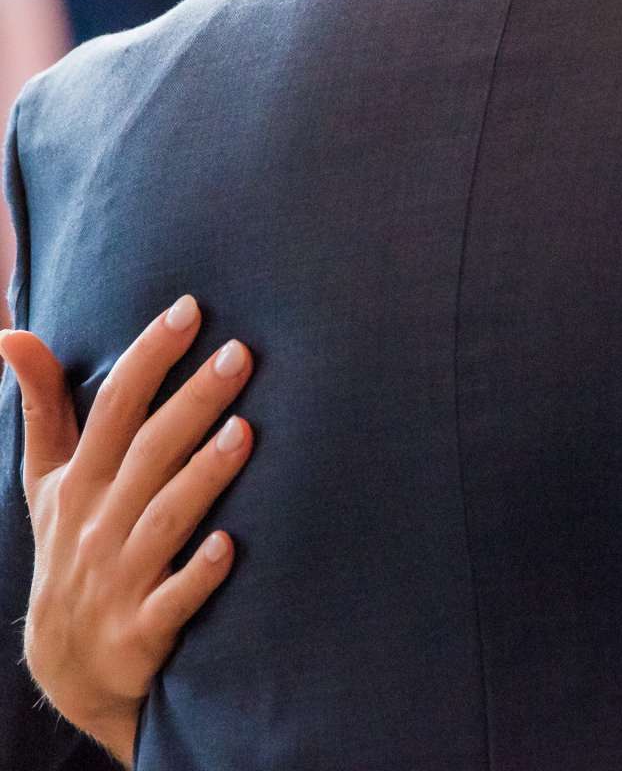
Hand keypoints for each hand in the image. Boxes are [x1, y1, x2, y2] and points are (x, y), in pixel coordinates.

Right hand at [1, 299, 253, 765]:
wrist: (69, 666)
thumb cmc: (71, 549)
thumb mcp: (47, 482)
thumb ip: (44, 408)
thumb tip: (12, 334)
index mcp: (80, 482)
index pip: (111, 408)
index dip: (147, 357)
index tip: (189, 308)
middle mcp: (97, 524)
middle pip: (147, 453)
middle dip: (192, 401)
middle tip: (241, 353)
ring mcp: (119, 577)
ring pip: (164, 520)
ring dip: (203, 477)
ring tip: (246, 431)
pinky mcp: (142, 629)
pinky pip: (172, 599)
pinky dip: (199, 573)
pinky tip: (231, 545)